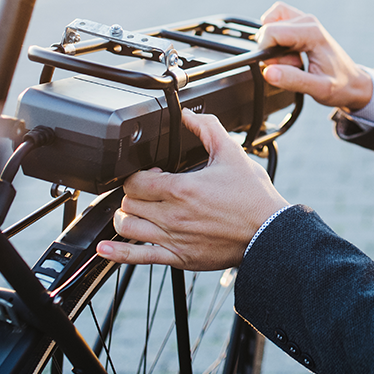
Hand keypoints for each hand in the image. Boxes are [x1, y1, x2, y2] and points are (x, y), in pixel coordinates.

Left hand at [97, 110, 288, 270]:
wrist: (268, 232)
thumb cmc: (253, 198)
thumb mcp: (231, 153)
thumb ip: (207, 129)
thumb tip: (189, 115)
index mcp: (182, 189)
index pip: (136, 181)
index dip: (138, 173)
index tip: (151, 172)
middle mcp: (173, 216)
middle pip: (128, 202)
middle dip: (133, 193)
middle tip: (147, 190)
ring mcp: (173, 239)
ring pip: (127, 227)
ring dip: (126, 216)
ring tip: (137, 211)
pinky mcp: (178, 258)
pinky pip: (138, 257)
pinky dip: (117, 253)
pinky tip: (104, 249)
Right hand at [256, 2, 372, 110]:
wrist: (354, 83)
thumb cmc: (341, 85)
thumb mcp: (318, 89)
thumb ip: (292, 80)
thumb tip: (268, 72)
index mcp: (312, 33)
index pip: (270, 32)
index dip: (266, 53)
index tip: (281, 68)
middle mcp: (308, 21)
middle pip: (269, 29)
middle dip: (272, 51)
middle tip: (293, 66)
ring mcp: (305, 20)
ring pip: (270, 23)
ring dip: (273, 44)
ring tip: (292, 60)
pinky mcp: (301, 24)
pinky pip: (277, 22)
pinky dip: (275, 37)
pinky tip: (288, 53)